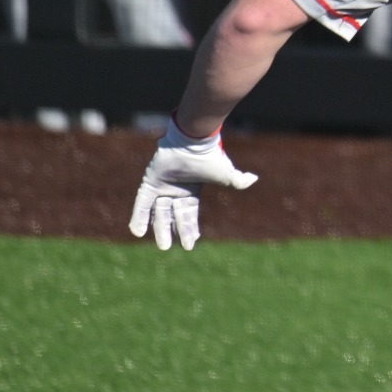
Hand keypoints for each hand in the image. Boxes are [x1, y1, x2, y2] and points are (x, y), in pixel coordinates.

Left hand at [129, 119, 259, 250]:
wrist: (193, 144)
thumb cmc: (210, 158)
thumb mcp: (226, 174)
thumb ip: (238, 180)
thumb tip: (254, 179)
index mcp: (191, 192)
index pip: (189, 215)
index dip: (189, 229)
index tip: (190, 245)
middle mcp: (175, 192)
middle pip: (172, 217)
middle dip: (172, 232)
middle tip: (168, 248)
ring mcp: (161, 188)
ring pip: (158, 213)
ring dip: (158, 229)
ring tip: (162, 246)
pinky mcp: (149, 184)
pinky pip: (142, 204)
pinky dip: (138, 217)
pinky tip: (137, 232)